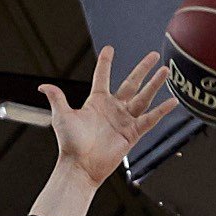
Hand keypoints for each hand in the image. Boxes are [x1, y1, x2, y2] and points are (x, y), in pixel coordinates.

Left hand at [40, 45, 177, 183]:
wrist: (80, 166)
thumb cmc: (70, 144)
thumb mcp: (62, 117)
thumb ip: (57, 98)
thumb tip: (43, 87)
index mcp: (96, 102)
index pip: (102, 77)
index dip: (105, 63)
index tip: (110, 49)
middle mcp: (113, 108)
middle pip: (131, 83)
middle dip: (142, 69)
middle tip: (153, 55)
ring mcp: (124, 120)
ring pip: (144, 97)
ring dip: (155, 84)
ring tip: (166, 70)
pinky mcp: (133, 133)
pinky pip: (150, 119)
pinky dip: (162, 110)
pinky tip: (173, 101)